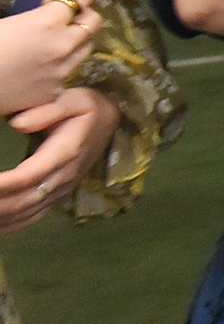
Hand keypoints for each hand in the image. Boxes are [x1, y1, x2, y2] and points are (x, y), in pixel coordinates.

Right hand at [0, 0, 101, 115]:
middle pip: (93, 21)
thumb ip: (30, 12)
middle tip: (68, 13)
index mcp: (46, 22)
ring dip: (77, 39)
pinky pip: (68, 73)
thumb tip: (46, 4)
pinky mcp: (53, 93)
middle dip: (83, 13)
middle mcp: (62, 46)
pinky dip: (60, 65)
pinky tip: (42, 66)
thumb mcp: (2, 23)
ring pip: (86, 48)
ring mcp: (61, 72)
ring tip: (58, 39)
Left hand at [0, 88, 119, 230]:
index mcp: (64, 154)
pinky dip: (10, 224)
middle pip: (23, 201)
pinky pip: (32, 216)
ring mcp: (62, 189)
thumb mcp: (73, 100)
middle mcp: (63, 177)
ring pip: (26, 213)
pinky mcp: (58, 195)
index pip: (27, 176)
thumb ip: (48, 110)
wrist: (113, 121)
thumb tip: (17, 124)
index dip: (2, 185)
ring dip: (1, 217)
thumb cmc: (89, 107)